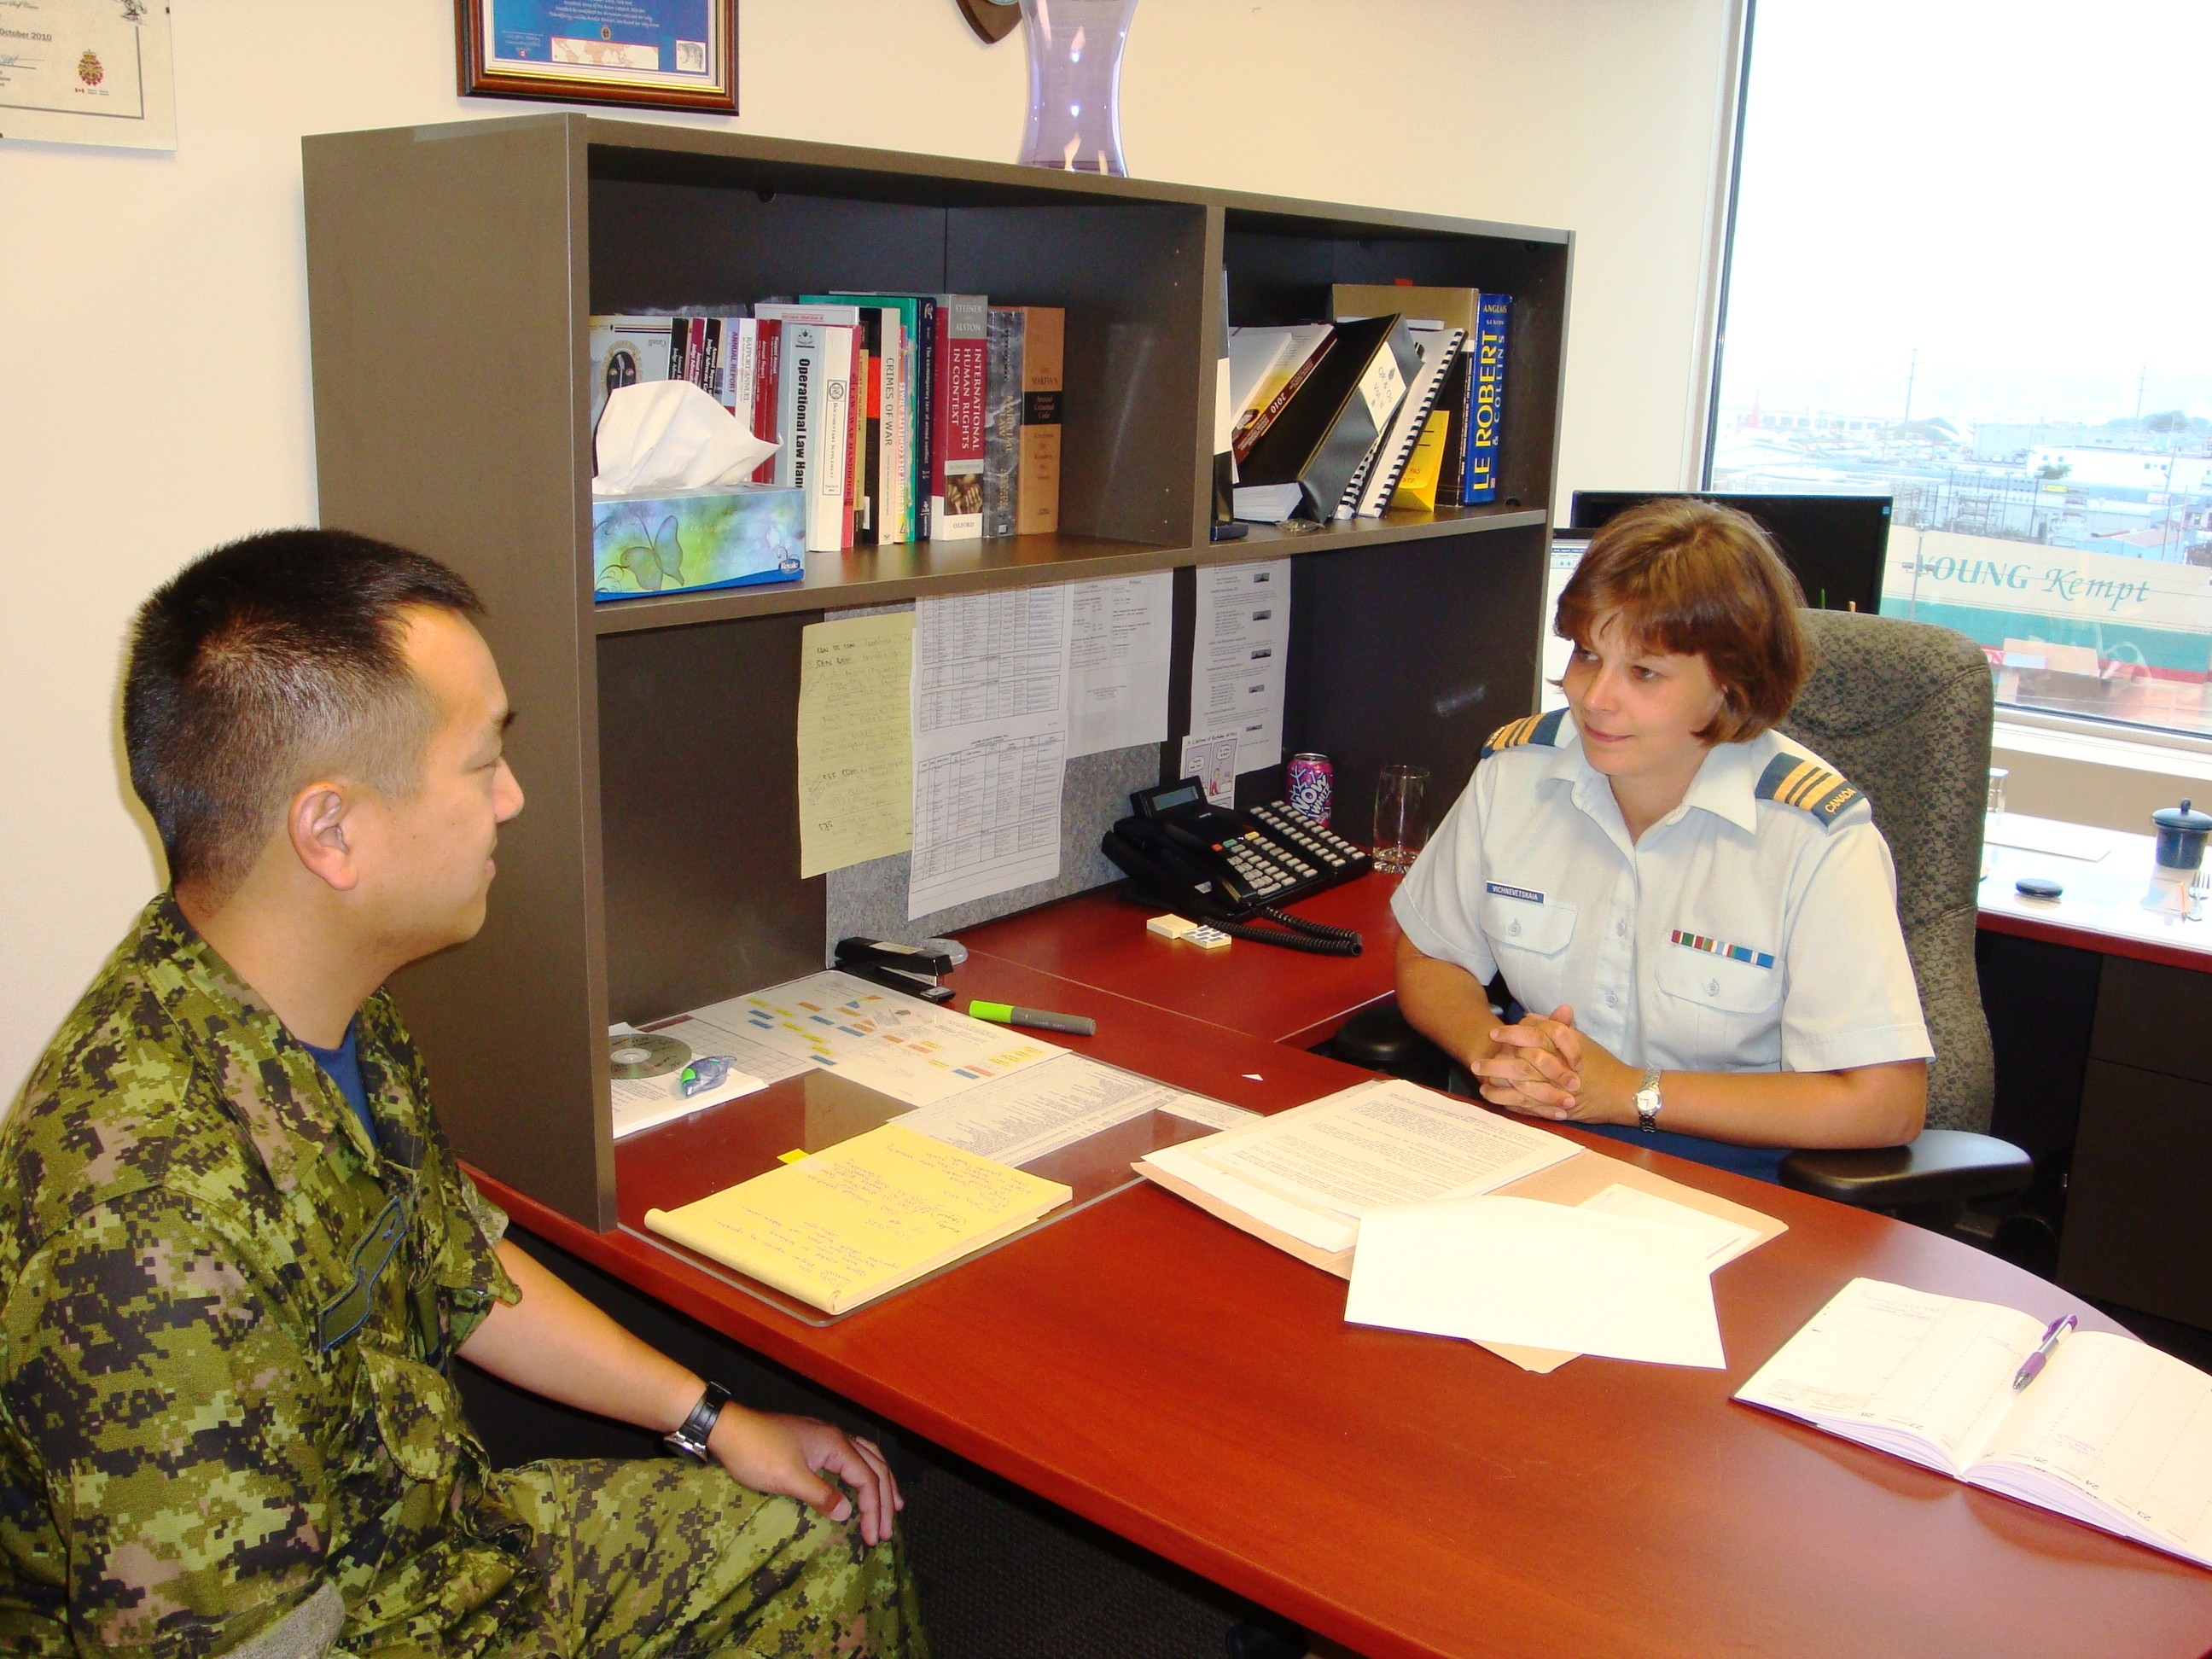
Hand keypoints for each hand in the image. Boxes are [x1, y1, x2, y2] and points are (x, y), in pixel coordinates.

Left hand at [710, 1406, 903, 1545]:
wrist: (729, 1430)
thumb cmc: (757, 1453)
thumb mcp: (788, 1479)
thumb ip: (821, 1495)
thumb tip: (846, 1512)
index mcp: (835, 1444)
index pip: (867, 1478)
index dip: (873, 1510)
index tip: (872, 1538)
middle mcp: (837, 1437)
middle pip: (874, 1467)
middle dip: (884, 1500)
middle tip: (887, 1531)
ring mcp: (826, 1438)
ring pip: (867, 1458)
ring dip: (881, 1483)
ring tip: (893, 1504)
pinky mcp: (814, 1442)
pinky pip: (852, 1458)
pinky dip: (865, 1473)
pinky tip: (862, 1483)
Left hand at [1473, 1006, 1637, 1125]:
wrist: (1621, 1091)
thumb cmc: (1602, 1063)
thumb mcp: (1579, 1040)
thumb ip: (1554, 1027)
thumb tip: (1531, 1017)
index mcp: (1560, 1047)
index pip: (1530, 1037)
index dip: (1510, 1035)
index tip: (1494, 1034)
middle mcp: (1555, 1068)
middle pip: (1518, 1065)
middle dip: (1495, 1065)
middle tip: (1476, 1065)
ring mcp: (1555, 1091)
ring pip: (1520, 1089)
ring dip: (1499, 1089)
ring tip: (1482, 1087)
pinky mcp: (1555, 1108)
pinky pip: (1528, 1107)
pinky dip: (1511, 1104)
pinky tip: (1499, 1102)